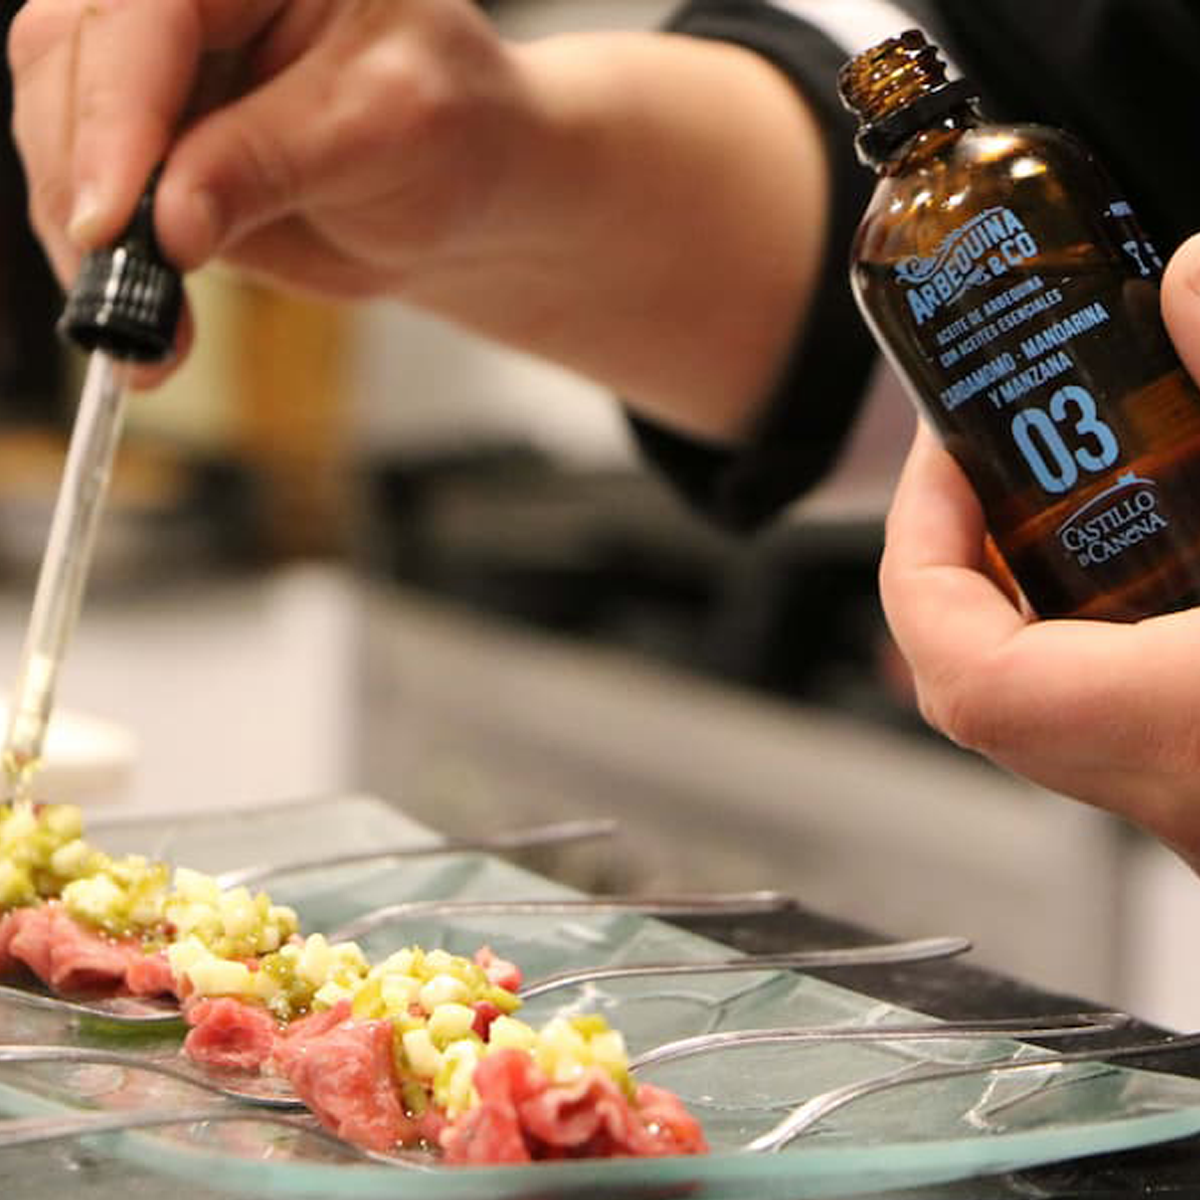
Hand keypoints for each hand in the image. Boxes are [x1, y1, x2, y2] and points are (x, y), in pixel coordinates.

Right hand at [9, 0, 525, 299]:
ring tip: (145, 333)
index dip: (114, 113)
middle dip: (84, 186)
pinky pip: (90, 199)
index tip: (111, 222)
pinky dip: (106, 271)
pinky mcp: (151, 151)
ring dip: (84, 241)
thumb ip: (273, 164)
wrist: (466, 198)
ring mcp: (158, 75)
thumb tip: (169, 221)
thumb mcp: (385, 134)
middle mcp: (187, 2)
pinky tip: (145, 334)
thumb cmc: (454, 137)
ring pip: (57, 131)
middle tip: (123, 296)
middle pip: (68, 61)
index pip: (144, 11)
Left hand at [879, 394, 1199, 872]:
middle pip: (985, 692)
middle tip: (989, 460)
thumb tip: (1185, 281)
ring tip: (1059, 492)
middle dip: (961, 564)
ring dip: (1027, 603)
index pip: (970, 679)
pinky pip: (1116, 722)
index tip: (941, 459)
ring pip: (1049, 714)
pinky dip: (1098, 637)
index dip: (919, 559)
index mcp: (1191, 728)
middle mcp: (1185, 794)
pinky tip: (1153, 558)